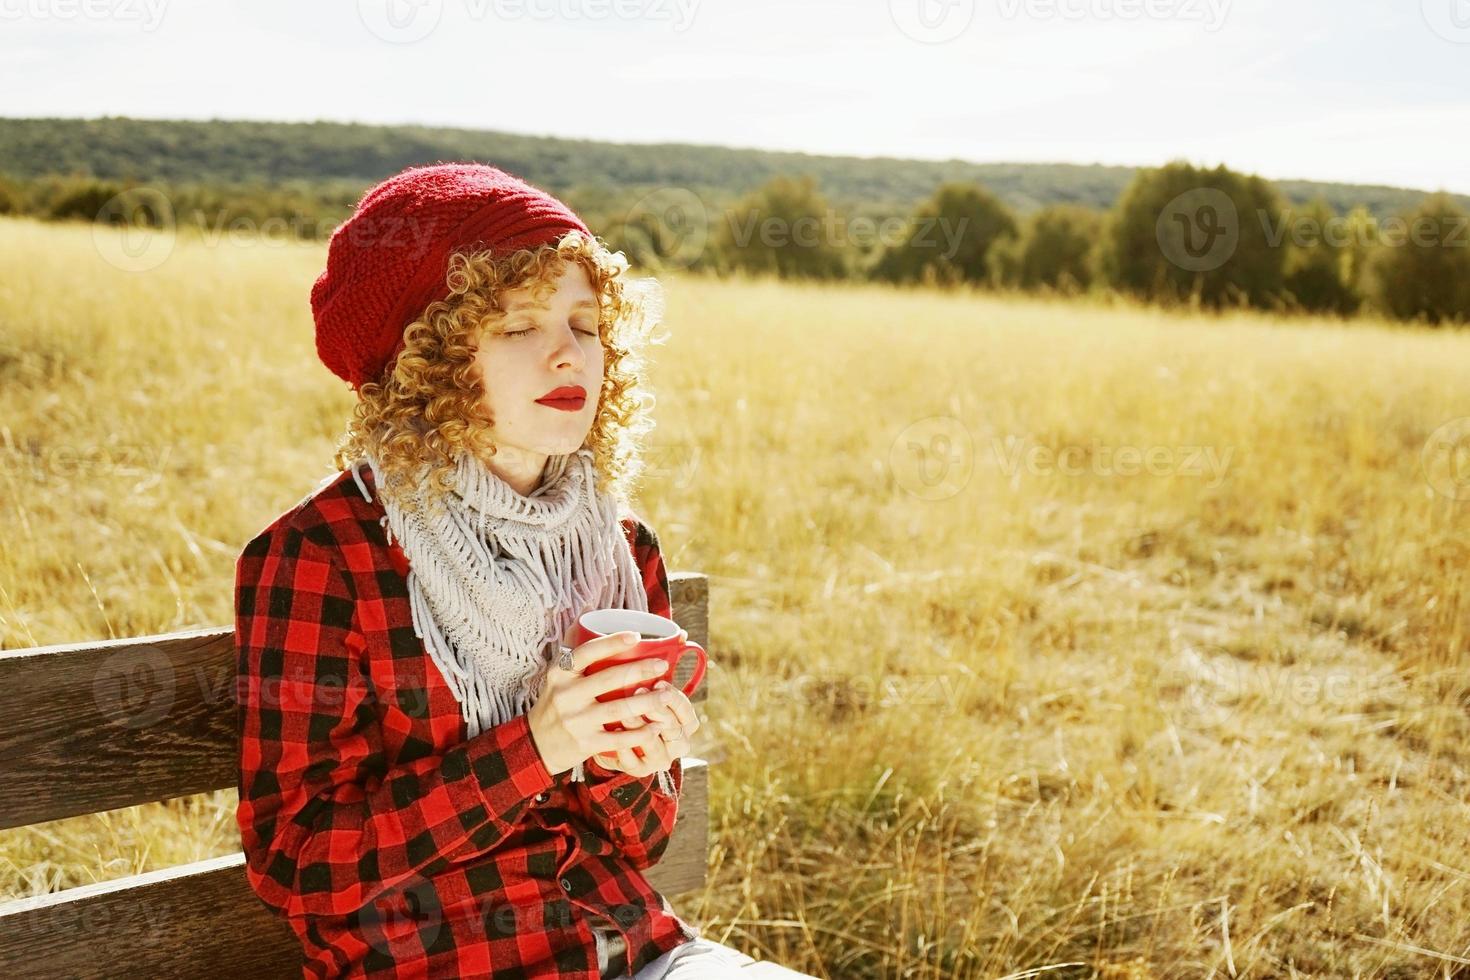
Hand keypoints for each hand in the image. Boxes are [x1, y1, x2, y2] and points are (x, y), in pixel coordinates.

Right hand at [525, 630, 682, 776]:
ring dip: (646, 702)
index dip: (611, 643)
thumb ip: (575, 650)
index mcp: (560, 674)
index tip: (636, 636)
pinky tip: (656, 726)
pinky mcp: (585, 744)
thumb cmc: (556, 703)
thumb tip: (590, 613)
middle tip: (663, 665)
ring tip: (667, 695)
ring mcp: (576, 721)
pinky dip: (640, 733)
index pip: (586, 653)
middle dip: (639, 671)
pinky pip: (618, 739)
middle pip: (608, 679)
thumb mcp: (557, 676)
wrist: (537, 744)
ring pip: (617, 710)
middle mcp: (566, 696)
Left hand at [589, 677, 698, 777]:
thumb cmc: (634, 706)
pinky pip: (633, 763)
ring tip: (624, 713)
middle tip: (639, 690)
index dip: (674, 697)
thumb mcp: (648, 691)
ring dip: (640, 727)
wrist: (614, 738)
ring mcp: (660, 759)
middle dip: (656, 708)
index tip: (658, 682)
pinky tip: (613, 733)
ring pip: (655, 746)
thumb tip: (680, 638)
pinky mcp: (640, 770)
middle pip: (673, 728)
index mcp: (685, 724)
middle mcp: (678, 744)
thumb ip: (659, 672)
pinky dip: (624, 749)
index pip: (686, 711)